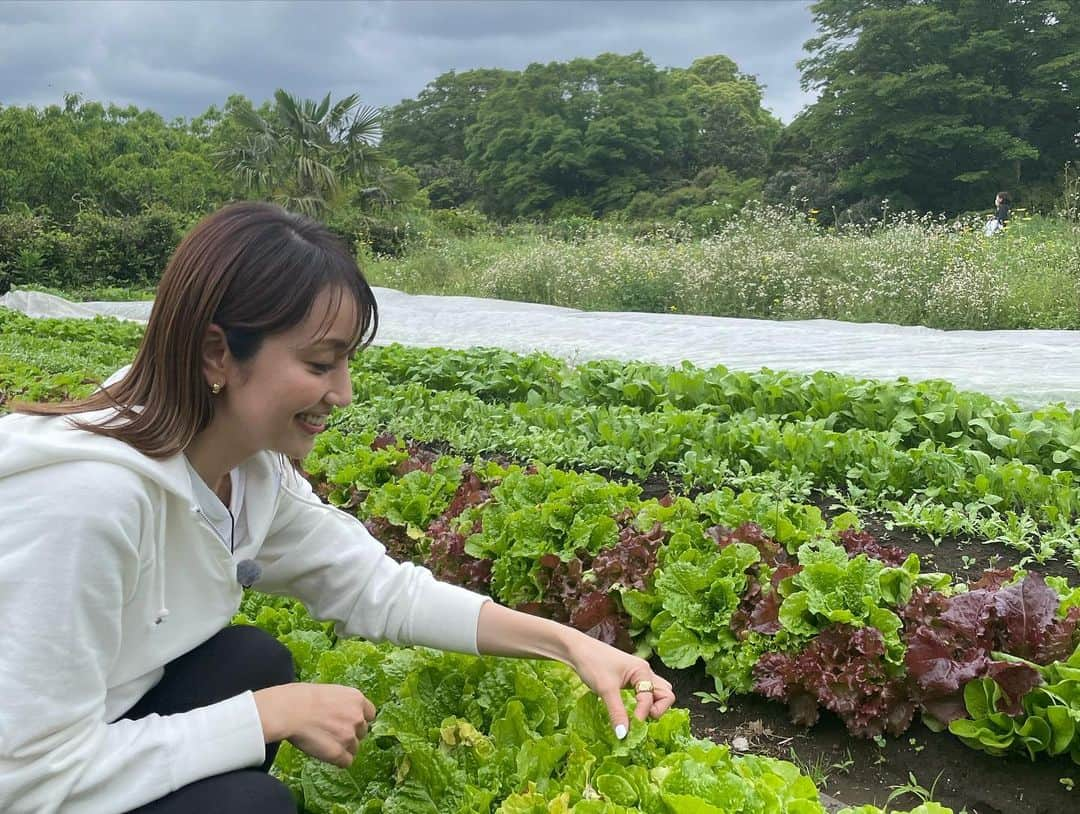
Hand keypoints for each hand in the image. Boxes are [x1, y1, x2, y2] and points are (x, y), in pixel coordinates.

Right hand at [254, 683, 375, 767]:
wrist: (288, 710)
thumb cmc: (301, 697)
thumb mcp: (330, 691)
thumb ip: (342, 703)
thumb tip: (342, 712)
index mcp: (356, 699)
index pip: (370, 714)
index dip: (359, 719)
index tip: (348, 722)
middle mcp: (357, 717)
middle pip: (362, 732)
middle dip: (351, 733)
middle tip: (333, 733)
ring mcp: (349, 736)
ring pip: (354, 748)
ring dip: (343, 748)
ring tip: (325, 743)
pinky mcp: (338, 753)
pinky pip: (346, 762)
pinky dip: (338, 761)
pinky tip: (326, 754)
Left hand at [566, 634, 674, 737]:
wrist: (577, 649)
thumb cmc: (592, 663)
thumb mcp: (605, 689)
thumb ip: (617, 712)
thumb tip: (624, 735)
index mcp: (642, 671)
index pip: (651, 698)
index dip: (642, 714)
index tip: (629, 728)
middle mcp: (645, 672)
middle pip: (666, 694)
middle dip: (658, 710)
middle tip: (640, 720)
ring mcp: (639, 675)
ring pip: (658, 693)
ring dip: (652, 706)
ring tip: (637, 717)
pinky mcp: (631, 679)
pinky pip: (646, 693)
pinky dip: (643, 703)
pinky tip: (631, 711)